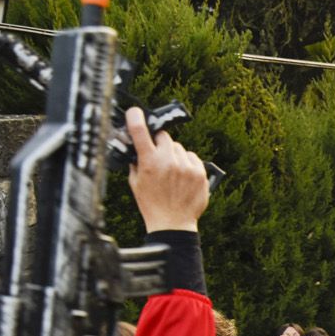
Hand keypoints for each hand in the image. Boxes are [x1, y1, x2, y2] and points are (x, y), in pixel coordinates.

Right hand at [126, 106, 209, 232]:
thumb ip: (136, 162)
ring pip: (179, 147)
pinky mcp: (200, 172)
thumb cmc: (152, 204)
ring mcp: (186, 166)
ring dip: (174, 154)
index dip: (136, 118)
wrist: (173, 223)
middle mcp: (168, 161)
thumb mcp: (135, 183)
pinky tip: (183, 174)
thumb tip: (136, 148)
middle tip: (157, 156)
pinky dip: (187, 162)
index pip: (140, 131)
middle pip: (164, 136)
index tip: (135, 112)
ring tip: (172, 171)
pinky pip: (192, 157)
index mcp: (149, 162)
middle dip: (159, 143)